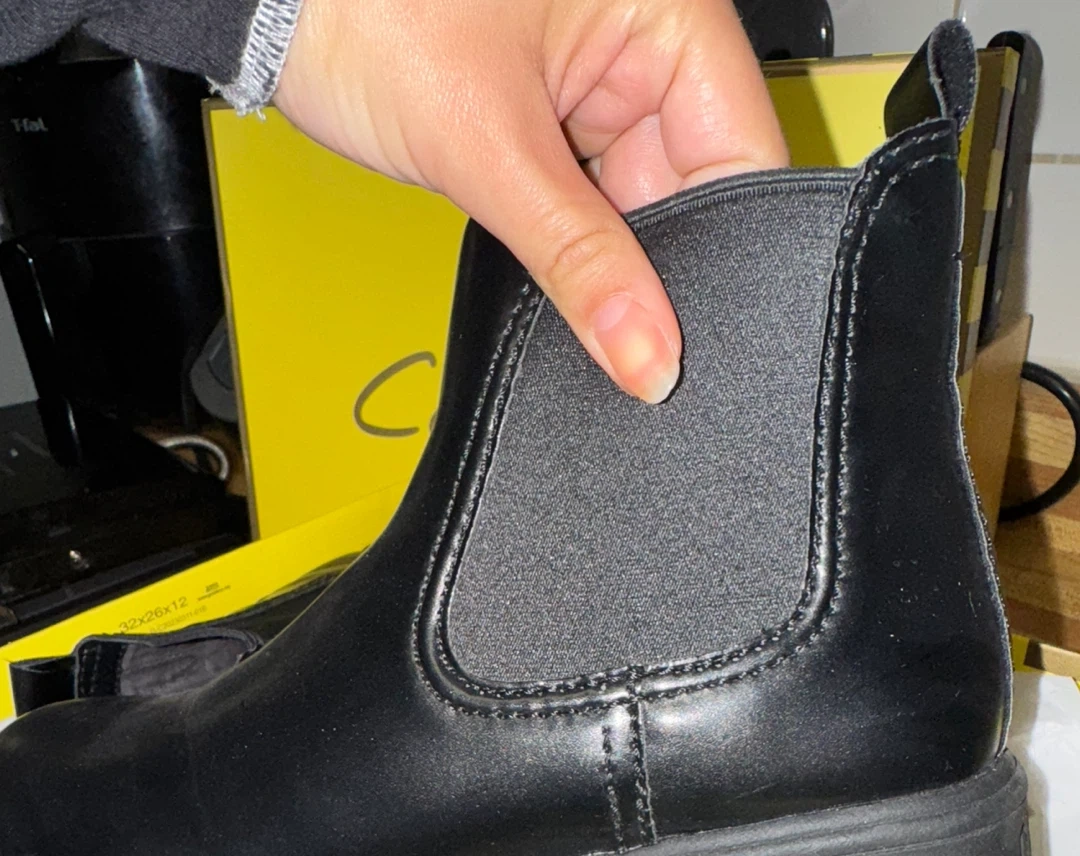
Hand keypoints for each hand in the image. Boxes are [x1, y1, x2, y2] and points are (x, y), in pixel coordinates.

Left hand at [275, 0, 786, 402]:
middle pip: (693, 187)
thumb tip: (645, 353)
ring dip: (606, 258)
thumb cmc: (363, 9)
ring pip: (637, 206)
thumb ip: (576, 259)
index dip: (727, 253)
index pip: (741, 152)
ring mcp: (595, 82)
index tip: (692, 337)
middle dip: (657, 266)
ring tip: (567, 280)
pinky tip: (550, 269)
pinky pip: (588, 202)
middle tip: (627, 334)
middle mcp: (641, 41)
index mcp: (665, 12)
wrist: (273, 6)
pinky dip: (570, 245)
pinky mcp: (552, 120)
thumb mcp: (488, 150)